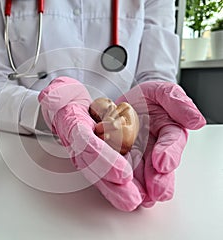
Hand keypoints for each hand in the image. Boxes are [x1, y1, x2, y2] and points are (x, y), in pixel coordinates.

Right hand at [38, 77, 144, 210]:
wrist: (67, 107)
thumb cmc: (66, 99)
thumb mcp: (61, 89)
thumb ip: (56, 93)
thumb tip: (48, 97)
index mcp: (71, 125)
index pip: (85, 144)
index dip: (102, 158)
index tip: (122, 172)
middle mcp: (79, 145)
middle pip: (94, 167)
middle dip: (112, 185)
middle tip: (131, 199)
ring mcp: (88, 153)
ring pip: (102, 174)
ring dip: (118, 190)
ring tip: (137, 201)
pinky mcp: (99, 155)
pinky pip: (109, 170)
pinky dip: (122, 183)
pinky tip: (138, 193)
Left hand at [115, 80, 205, 206]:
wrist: (124, 101)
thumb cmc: (146, 97)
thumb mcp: (162, 92)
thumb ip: (178, 102)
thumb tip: (197, 121)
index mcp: (168, 132)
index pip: (172, 143)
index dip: (169, 153)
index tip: (163, 163)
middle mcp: (153, 148)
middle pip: (158, 167)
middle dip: (159, 181)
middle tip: (157, 191)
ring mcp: (135, 155)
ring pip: (139, 174)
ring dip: (140, 187)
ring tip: (139, 198)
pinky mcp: (117, 157)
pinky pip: (117, 169)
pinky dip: (118, 180)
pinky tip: (118, 190)